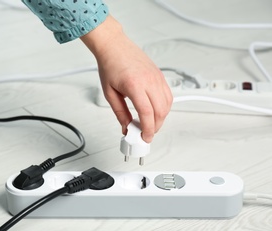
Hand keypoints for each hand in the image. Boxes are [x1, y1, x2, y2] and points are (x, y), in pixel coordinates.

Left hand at [81, 16, 172, 142]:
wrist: (114, 46)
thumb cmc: (110, 65)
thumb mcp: (110, 93)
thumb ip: (120, 113)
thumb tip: (126, 127)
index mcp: (135, 85)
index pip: (147, 114)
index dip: (147, 129)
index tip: (144, 137)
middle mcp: (149, 81)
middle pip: (160, 112)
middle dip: (155, 127)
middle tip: (145, 133)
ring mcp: (157, 77)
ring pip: (167, 105)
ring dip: (161, 118)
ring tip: (149, 124)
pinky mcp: (160, 76)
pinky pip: (168, 95)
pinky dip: (164, 107)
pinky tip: (155, 112)